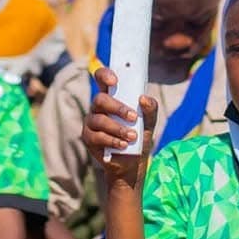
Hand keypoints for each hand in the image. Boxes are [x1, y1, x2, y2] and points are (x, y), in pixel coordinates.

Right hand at [84, 66, 160, 195]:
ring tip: (132, 136)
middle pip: (100, 99)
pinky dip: (112, 140)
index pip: (101, 78)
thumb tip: (144, 98)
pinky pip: (97, 136)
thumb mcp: (149, 122)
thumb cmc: (139, 136)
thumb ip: (150, 109)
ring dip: (118, 128)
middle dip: (117, 108)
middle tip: (134, 117)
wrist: (132, 163)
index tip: (115, 80)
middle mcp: (98, 107)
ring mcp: (91, 122)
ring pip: (99, 120)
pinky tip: (123, 145)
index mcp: (111, 97)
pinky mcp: (88, 138)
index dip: (105, 75)